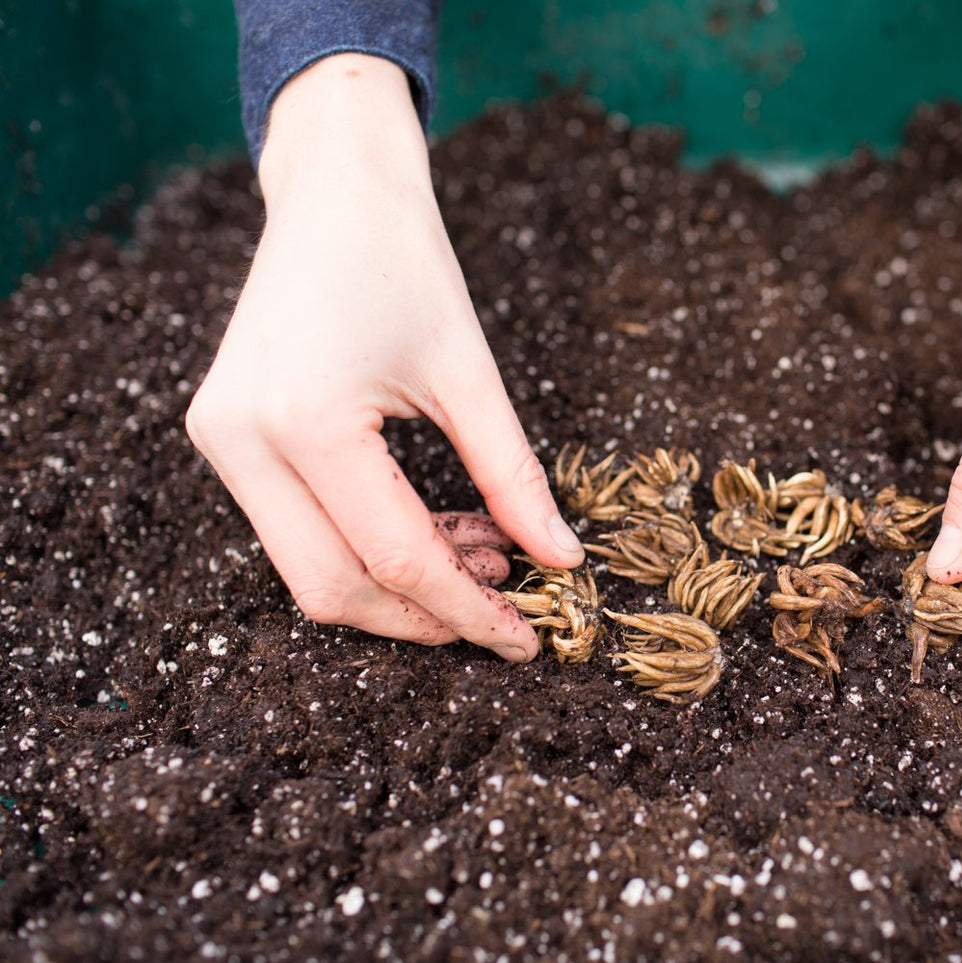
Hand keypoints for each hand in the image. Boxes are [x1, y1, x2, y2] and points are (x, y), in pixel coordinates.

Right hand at [186, 55, 582, 658]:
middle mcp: (244, 441)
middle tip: (507, 610)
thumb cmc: (406, 262)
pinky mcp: (226, 436)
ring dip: (401, 585)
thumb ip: (515, 477)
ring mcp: (223, 441)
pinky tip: (443, 531)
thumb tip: (561, 560)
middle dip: (426, 617)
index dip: (468, 612)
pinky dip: (370, 547)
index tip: (528, 639)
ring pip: (311, 569)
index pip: (396, 559)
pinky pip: (299, 528)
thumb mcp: (471, 373)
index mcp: (306, 421)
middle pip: (334, 588)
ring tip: (488, 557)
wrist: (334, 191)